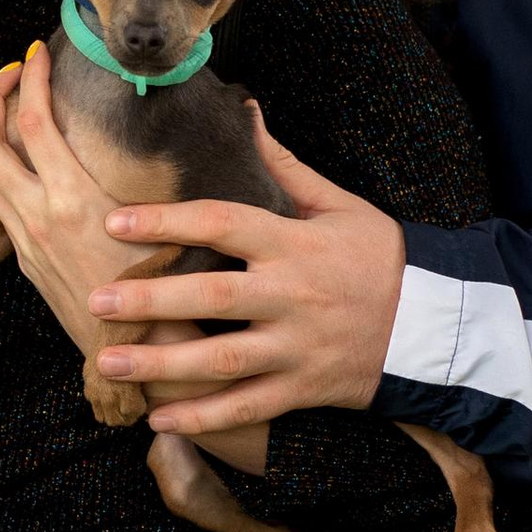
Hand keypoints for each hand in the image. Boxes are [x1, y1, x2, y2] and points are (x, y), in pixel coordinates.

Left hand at [0, 39, 137, 357]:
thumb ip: (138, 172)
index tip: (36, 53)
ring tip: (6, 107)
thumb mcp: (159, 221)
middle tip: (12, 71)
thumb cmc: (163, 288)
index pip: (31, 122)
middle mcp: (36, 217)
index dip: (28, 78)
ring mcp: (24, 240)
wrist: (137, 353)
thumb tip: (153, 125)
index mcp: (71, 200)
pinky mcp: (24, 260)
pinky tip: (18, 159)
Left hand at [86, 115, 407, 435]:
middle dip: (150, 299)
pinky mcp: (304, 388)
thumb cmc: (380, 257)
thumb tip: (245, 111)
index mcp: (294, 242)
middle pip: (212, 296)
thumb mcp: (338, 205)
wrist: (437, 324)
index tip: (115, 220)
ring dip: (161, 365)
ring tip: (107, 364)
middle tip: (94, 301)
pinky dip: (203, 418)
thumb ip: (283, 167)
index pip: (222, 223)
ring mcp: (298, 347)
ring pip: (221, 360)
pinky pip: (247, 408)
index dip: (167, 220)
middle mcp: (293, 295)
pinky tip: (159, 420)